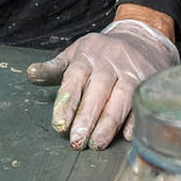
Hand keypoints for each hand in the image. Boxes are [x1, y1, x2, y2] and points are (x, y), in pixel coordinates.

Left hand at [25, 18, 178, 149]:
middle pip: (98, 92)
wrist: (143, 36)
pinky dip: (135, 120)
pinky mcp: (150, 82)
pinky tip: (127, 136)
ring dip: (109, 124)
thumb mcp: (76, 52)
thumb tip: (30, 74)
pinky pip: (143, 103)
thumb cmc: (102, 51)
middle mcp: (111, 63)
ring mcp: (132, 72)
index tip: (59, 125)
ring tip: (97, 144)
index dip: (67, 103)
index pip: (75, 80)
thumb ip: (54, 68)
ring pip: (122, 99)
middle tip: (77, 141)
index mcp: (88, 55)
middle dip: (86, 118)